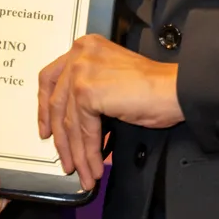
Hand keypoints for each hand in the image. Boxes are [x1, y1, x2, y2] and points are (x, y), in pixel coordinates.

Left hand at [38, 34, 181, 190]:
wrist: (173, 90)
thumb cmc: (153, 87)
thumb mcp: (111, 79)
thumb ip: (88, 90)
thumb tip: (71, 124)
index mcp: (84, 47)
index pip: (51, 78)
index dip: (44, 107)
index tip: (45, 128)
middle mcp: (79, 54)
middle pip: (57, 103)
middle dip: (61, 138)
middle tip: (64, 158)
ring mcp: (81, 72)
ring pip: (70, 122)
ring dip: (77, 152)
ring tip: (82, 171)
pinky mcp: (87, 91)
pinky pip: (83, 131)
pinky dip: (88, 153)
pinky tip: (92, 166)